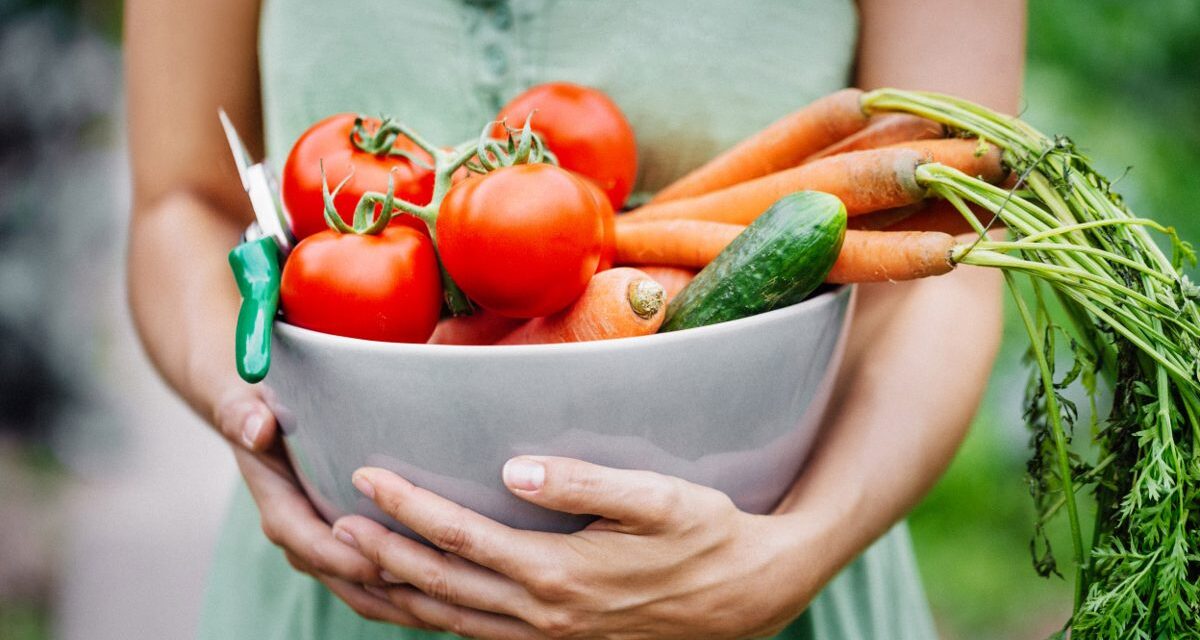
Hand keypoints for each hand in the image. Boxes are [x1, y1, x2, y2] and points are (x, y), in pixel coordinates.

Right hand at [213, 383, 434, 628]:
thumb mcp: (246, 403)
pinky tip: (449, 595)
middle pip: (344, 579)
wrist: (257, 421)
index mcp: (280, 507)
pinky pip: (376, 582)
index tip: (387, 565)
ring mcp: (324, 547)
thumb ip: (244, 415)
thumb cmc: (260, 408)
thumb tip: (256, 428)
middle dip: (387, 592)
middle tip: (437, 592)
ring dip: (403, 602)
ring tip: (452, 604)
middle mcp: (301, 537)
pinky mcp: (347, 546)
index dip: (348, 559)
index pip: (311, 545)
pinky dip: (407, 594)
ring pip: (363, 590)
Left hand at [332, 457, 830, 638]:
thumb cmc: (706, 535)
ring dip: (396, 593)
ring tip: (352, 564)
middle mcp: (543, 614)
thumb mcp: (659, 499)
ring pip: (450, 621)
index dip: (410, 508)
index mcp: (560, 573)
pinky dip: (433, 617)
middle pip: (441, 586)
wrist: (746, 597)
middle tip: (332, 525)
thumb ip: (584, 484)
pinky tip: (415, 598)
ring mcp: (546, 636)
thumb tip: (514, 467)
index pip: (463, 538)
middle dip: (382, 554)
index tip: (368, 476)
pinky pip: (476, 635)